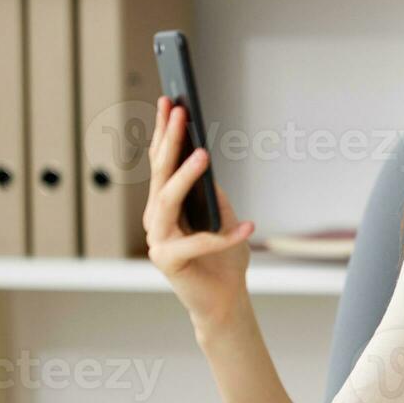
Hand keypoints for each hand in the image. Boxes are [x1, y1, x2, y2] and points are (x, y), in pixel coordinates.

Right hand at [143, 95, 254, 328]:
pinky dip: (226, 235)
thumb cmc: (224, 259)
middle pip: (160, 173)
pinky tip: (248, 226)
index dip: (163, 132)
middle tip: (177, 111)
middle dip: (169, 139)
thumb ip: (210, 192)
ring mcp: (158, 240)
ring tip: (203, 154)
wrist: (224, 301)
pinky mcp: (169, 261)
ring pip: (168, 200)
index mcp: (164, 205)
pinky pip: (198, 242)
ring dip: (185, 175)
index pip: (161, 162)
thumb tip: (205, 160)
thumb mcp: (222, 216)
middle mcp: (155, 219)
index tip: (169, 101)